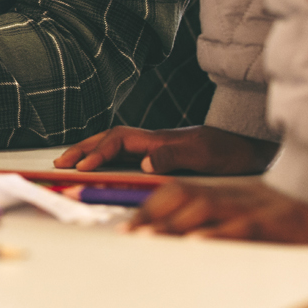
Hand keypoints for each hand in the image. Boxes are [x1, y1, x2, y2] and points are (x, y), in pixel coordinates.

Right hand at [55, 125, 277, 174]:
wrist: (248, 146)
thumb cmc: (227, 151)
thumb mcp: (202, 155)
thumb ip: (172, 156)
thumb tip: (143, 162)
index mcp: (155, 139)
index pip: (116, 142)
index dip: (97, 154)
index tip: (81, 168)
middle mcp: (149, 141)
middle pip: (106, 139)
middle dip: (81, 149)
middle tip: (59, 163)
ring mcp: (152, 147)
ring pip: (111, 145)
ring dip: (88, 151)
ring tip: (69, 162)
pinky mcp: (158, 155)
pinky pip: (121, 153)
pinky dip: (103, 156)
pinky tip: (99, 164)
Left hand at [130, 179, 307, 241]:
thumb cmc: (276, 209)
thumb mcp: (240, 206)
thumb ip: (210, 215)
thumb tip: (178, 235)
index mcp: (219, 191)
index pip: (175, 192)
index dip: (149, 207)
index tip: (126, 226)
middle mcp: (227, 196)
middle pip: (181, 197)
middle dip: (151, 215)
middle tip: (127, 234)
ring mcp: (247, 208)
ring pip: (204, 209)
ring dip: (173, 223)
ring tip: (149, 237)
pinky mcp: (268, 223)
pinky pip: (239, 227)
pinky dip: (216, 234)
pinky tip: (195, 243)